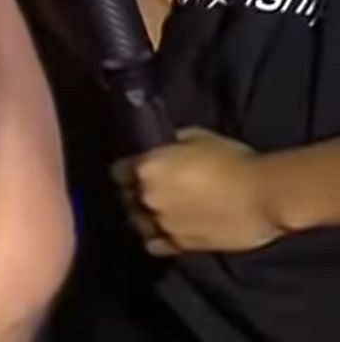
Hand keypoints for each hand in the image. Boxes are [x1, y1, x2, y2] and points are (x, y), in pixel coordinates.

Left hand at [116, 128, 282, 255]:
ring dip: (146, 217)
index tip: (137, 170)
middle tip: (154, 190)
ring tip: (162, 213)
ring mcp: (162, 224)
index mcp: (147, 168)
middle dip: (136, 193)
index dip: (128, 170)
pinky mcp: (180, 245)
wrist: (265, 195)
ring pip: (139, 222)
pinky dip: (159, 238)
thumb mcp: (197, 137)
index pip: (119, 171)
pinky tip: (168, 231)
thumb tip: (168, 148)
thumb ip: (173, 145)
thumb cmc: (233, 160)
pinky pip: (156, 244)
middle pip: (127, 197)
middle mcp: (147, 197)